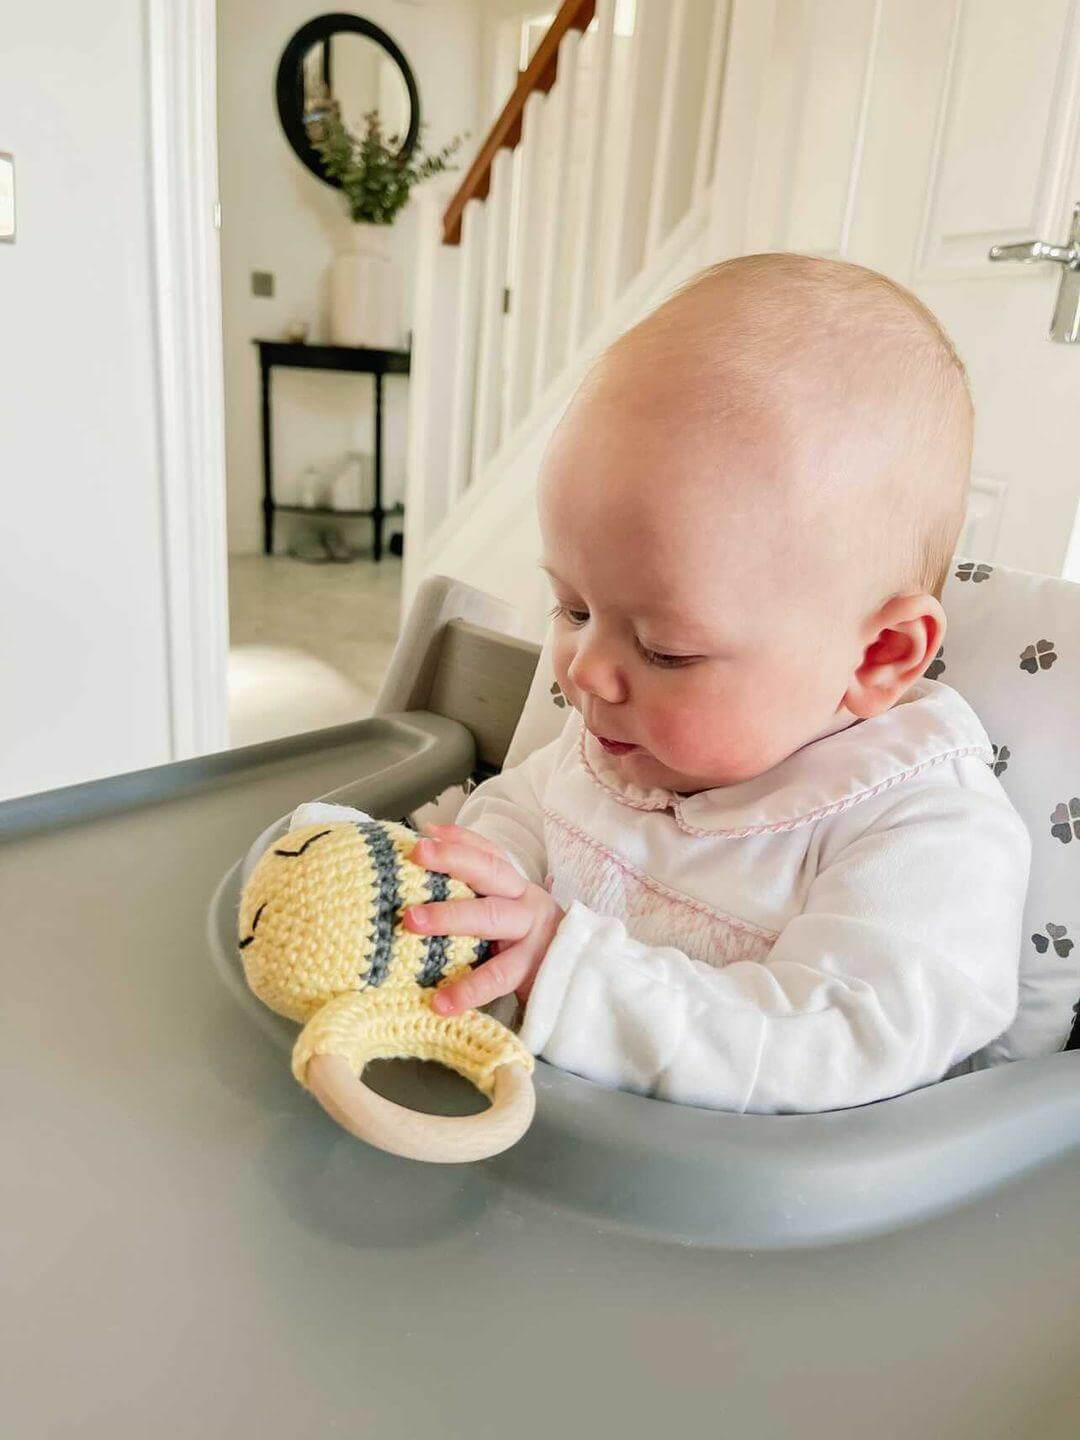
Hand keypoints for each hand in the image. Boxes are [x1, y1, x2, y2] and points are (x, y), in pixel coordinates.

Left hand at [401, 822, 563, 1015]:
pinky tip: (439, 1001)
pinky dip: (467, 990)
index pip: (489, 854)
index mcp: (515, 887)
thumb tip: (418, 886)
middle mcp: (524, 902)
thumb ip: (474, 901)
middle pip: (489, 872)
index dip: (460, 839)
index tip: (427, 832)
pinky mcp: (532, 968)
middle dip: (451, 860)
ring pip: (490, 917)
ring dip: (449, 917)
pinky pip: (496, 976)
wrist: (581, 982)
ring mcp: (530, 933)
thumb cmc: (527, 948)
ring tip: (412, 922)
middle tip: (415, 855)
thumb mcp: (506, 917)